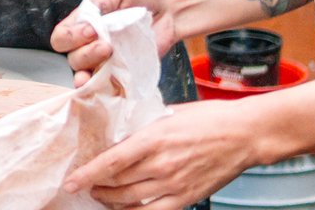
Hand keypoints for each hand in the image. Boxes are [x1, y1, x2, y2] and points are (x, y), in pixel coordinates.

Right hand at [50, 0, 177, 84]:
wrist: (167, 10)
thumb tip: (90, 13)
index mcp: (83, 24)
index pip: (62, 38)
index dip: (70, 37)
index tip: (91, 29)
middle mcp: (90, 45)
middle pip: (72, 58)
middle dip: (85, 52)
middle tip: (105, 44)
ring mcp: (106, 62)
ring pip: (86, 75)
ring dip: (94, 67)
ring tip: (111, 53)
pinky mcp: (123, 74)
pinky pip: (108, 87)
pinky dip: (104, 89)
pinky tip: (105, 84)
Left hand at [64, 100, 265, 209]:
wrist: (244, 135)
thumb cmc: (208, 119)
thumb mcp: (168, 113)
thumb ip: (144, 127)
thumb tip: (122, 134)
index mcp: (153, 139)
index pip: (111, 161)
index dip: (88, 174)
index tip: (71, 181)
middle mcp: (161, 165)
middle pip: (117, 183)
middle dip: (96, 187)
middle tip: (86, 184)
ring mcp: (174, 184)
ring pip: (131, 201)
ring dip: (111, 201)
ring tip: (102, 196)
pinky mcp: (187, 198)